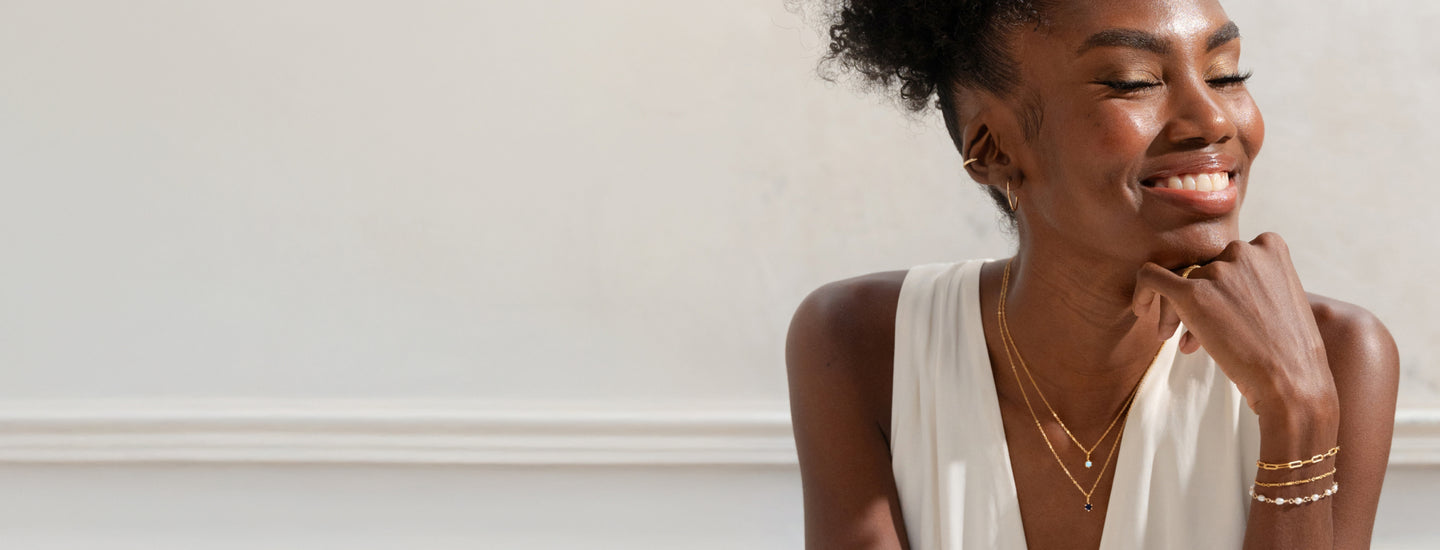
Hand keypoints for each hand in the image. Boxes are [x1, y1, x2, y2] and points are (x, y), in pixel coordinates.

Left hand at [1131, 232, 1336, 417]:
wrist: (1292, 381)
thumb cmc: (1289, 350)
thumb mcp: (1284, 298)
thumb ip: (1254, 280)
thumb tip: (1214, 284)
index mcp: (1271, 246)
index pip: (1230, 257)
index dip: (1224, 286)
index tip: (1226, 314)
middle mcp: (1243, 250)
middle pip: (1205, 268)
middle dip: (1202, 300)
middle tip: (1203, 336)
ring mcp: (1218, 271)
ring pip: (1182, 280)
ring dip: (1181, 312)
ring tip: (1186, 344)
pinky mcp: (1193, 293)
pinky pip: (1150, 277)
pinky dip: (1142, 291)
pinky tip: (1139, 310)